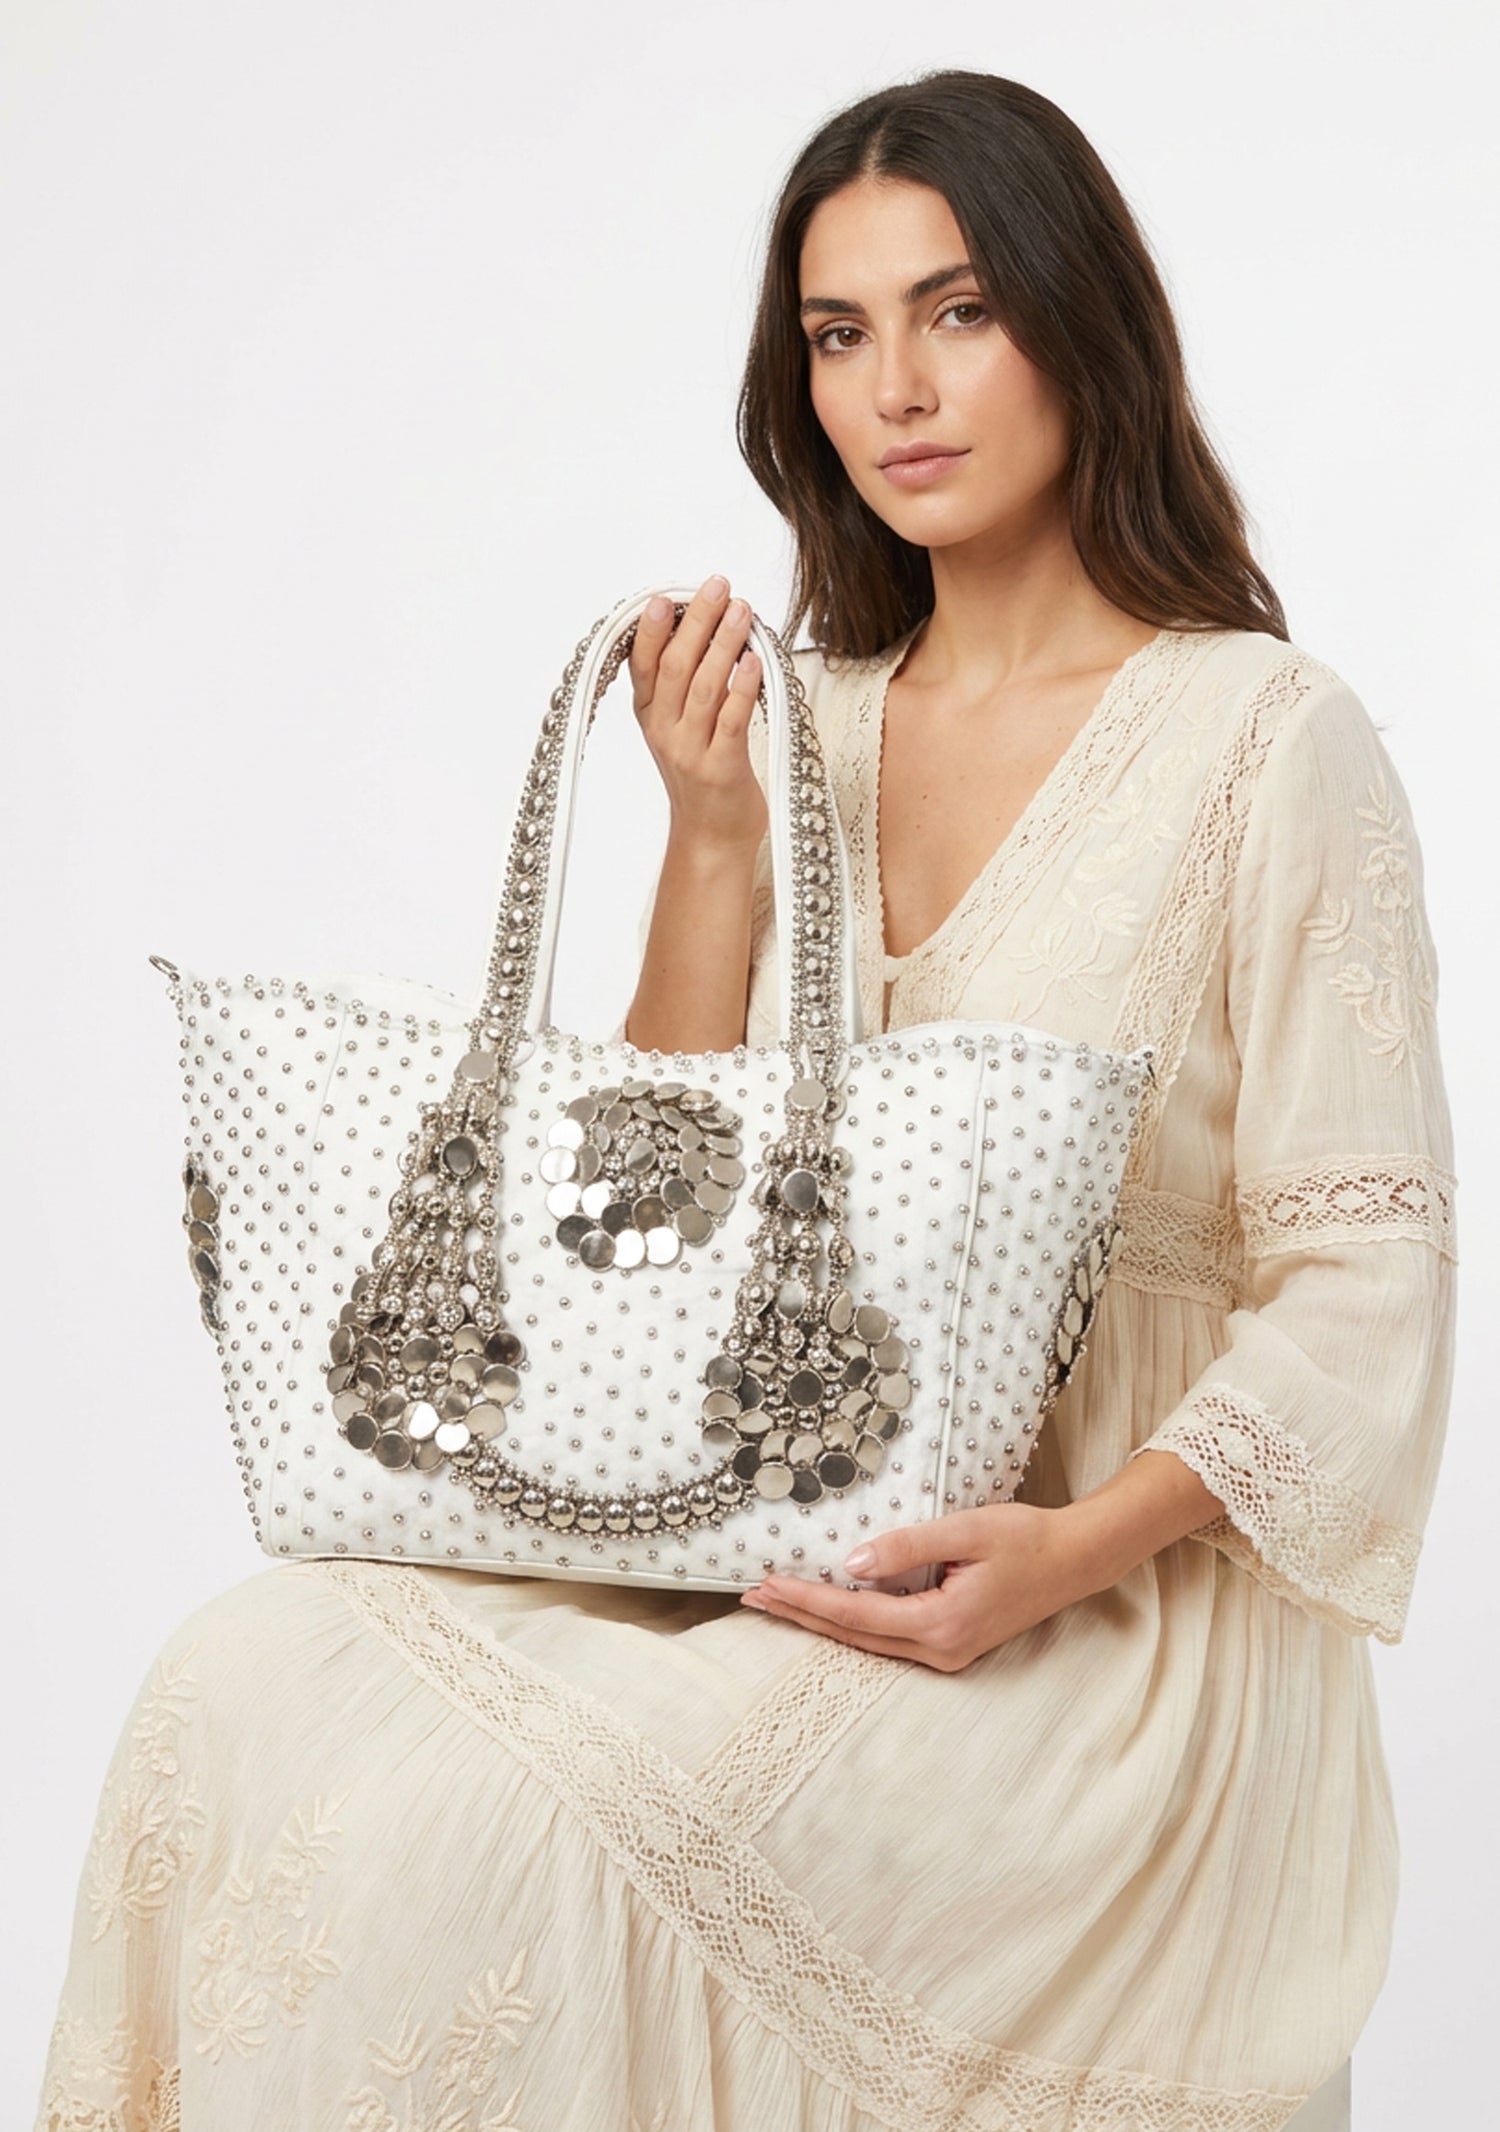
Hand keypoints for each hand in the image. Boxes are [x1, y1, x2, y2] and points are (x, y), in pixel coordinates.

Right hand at [629, 576, 767, 855]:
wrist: (711, 837)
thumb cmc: (702, 774)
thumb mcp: (678, 727)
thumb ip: (682, 684)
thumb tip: (703, 626)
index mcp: (650, 716)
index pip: (643, 665)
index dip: (651, 630)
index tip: (665, 597)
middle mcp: (664, 731)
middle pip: (676, 666)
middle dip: (697, 622)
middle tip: (718, 587)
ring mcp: (690, 752)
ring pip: (704, 687)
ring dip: (723, 645)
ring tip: (742, 611)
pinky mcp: (722, 769)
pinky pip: (731, 721)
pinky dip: (742, 688)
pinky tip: (754, 661)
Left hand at [739, 1502, 1096, 1670]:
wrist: (1074, 1560)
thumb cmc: (1025, 1539)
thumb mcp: (966, 1529)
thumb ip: (906, 1545)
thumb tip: (850, 1561)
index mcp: (942, 1624)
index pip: (856, 1614)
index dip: (808, 1600)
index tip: (768, 1584)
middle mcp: (940, 1650)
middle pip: (853, 1636)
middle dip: (801, 1615)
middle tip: (753, 1596)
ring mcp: (947, 1654)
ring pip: (867, 1642)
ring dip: (822, 1621)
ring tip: (778, 1601)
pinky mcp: (951, 1645)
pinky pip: (888, 1638)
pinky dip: (851, 1623)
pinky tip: (828, 1609)